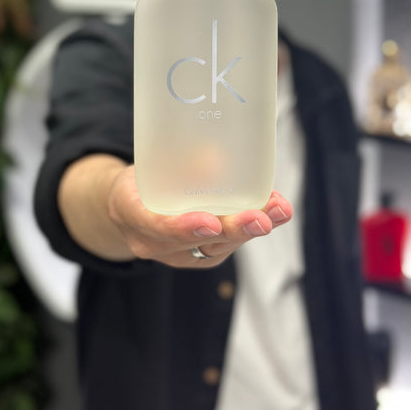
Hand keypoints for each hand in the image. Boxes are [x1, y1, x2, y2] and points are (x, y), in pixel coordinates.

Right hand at [108, 165, 292, 268]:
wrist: (130, 207)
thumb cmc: (139, 180)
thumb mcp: (147, 163)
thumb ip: (174, 161)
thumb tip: (215, 156)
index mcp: (132, 215)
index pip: (156, 226)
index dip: (183, 227)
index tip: (210, 223)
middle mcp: (156, 243)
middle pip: (199, 242)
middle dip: (234, 230)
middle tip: (260, 220)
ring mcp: (180, 253)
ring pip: (221, 245)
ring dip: (253, 227)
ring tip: (280, 210)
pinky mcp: (202, 253)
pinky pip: (229, 243)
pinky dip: (253, 225)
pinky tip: (277, 210)